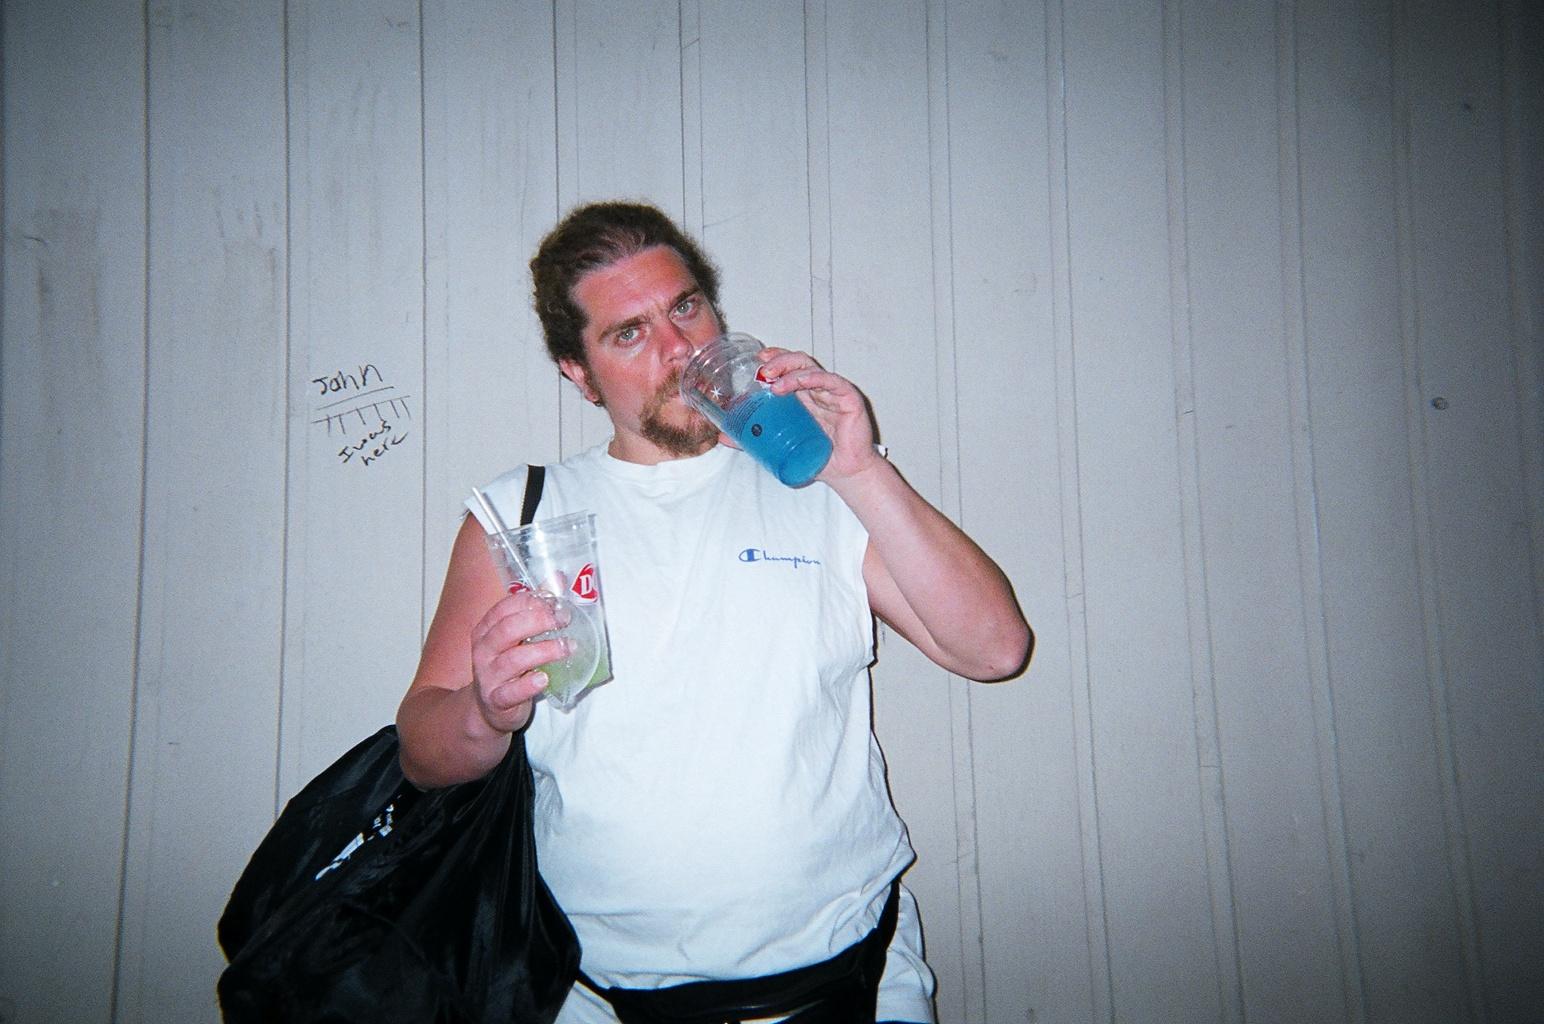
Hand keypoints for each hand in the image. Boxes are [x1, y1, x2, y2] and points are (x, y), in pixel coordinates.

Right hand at [467, 589, 570, 732]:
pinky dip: (527, 685)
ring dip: (543, 651)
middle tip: (563, 621)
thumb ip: (534, 610)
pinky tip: (543, 679)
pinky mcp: (497, 700)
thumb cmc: (506, 667)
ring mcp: (488, 676)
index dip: (530, 601)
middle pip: (507, 630)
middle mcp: (484, 651)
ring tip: (567, 647)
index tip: (555, 602)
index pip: (504, 608)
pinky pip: (510, 692)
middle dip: (537, 621)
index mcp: (486, 630)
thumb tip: (557, 578)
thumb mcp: (515, 639)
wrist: (487, 709)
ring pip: (512, 660)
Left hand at [753, 347, 886, 482]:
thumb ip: (755, 438)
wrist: (845, 474)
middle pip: (798, 362)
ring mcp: (834, 392)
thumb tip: (723, 437)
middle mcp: (818, 389)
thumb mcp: (781, 445)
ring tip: (772, 379)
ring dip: (789, 369)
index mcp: (804, 396)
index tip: (756, 360)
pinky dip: (812, 378)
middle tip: (761, 368)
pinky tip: (798, 382)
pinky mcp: (848, 399)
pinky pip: (831, 381)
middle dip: (778, 360)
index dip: (774, 359)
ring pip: (811, 368)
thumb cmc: (818, 456)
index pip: (788, 367)